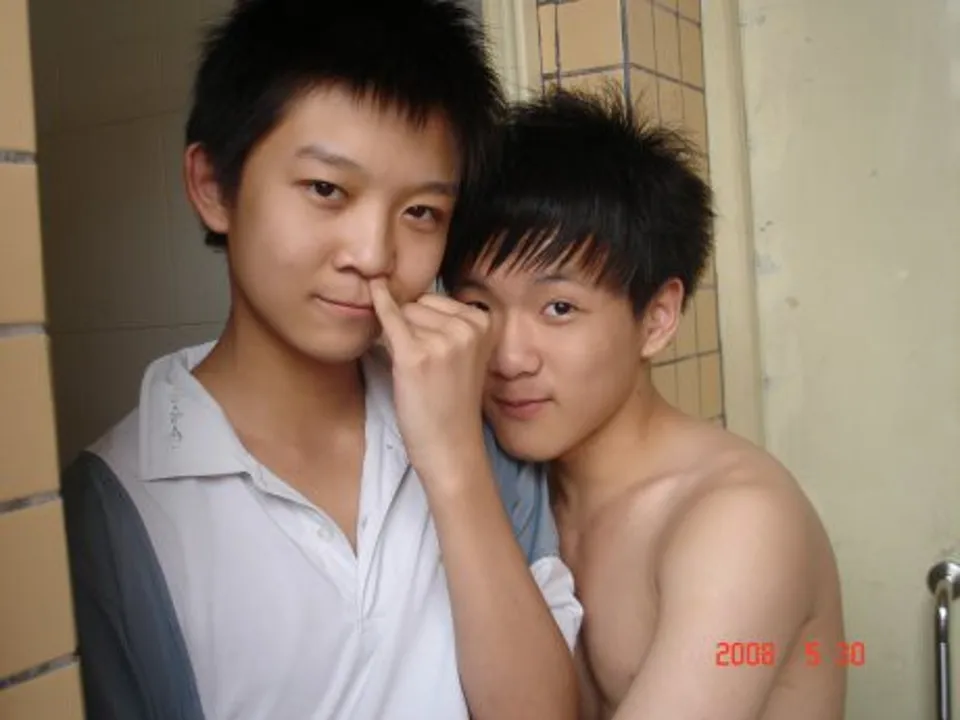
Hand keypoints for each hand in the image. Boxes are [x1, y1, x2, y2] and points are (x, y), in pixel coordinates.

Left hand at [370, 278, 493, 486]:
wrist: (451, 447)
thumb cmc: (451, 403)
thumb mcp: (464, 355)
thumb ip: (447, 324)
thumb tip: (403, 288)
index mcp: (486, 322)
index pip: (436, 300)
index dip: (424, 323)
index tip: (433, 353)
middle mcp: (468, 327)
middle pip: (419, 304)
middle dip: (411, 327)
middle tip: (424, 365)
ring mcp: (443, 340)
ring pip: (403, 313)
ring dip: (398, 336)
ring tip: (415, 369)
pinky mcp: (415, 355)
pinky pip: (389, 318)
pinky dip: (378, 304)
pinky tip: (372, 291)